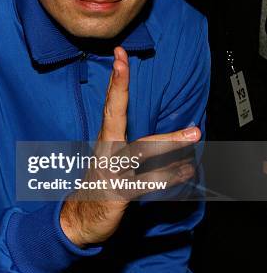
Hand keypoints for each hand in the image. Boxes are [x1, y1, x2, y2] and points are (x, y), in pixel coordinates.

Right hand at [60, 47, 199, 246]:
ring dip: (170, 143)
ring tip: (194, 135)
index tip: (119, 55)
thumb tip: (171, 137)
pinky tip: (186, 171)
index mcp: (105, 140)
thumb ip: (134, 144)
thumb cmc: (100, 182)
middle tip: (149, 85)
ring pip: (141, 152)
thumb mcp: (112, 158)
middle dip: (132, 99)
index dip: (116, 80)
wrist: (78, 217)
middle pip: (120, 120)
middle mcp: (106, 151)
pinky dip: (170, 177)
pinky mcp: (118, 193)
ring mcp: (111, 171)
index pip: (111, 105)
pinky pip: (147, 182)